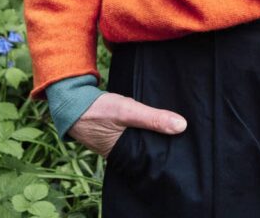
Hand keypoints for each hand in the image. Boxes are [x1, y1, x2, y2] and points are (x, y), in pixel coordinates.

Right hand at [68, 92, 186, 158]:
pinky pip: (135, 132)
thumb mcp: (128, 111)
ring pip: (143, 140)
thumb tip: (182, 126)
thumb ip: (153, 118)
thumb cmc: (99, 109)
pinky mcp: (117, 133)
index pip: (153, 158)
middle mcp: (123, 154)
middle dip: (164, 141)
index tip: (187, 142)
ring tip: (174, 123)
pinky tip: (155, 117)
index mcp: (126, 156)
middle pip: (149, 148)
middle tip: (185, 130)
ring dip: (154, 132)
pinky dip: (144, 126)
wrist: (72, 101)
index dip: (169, 150)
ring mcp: (119, 144)